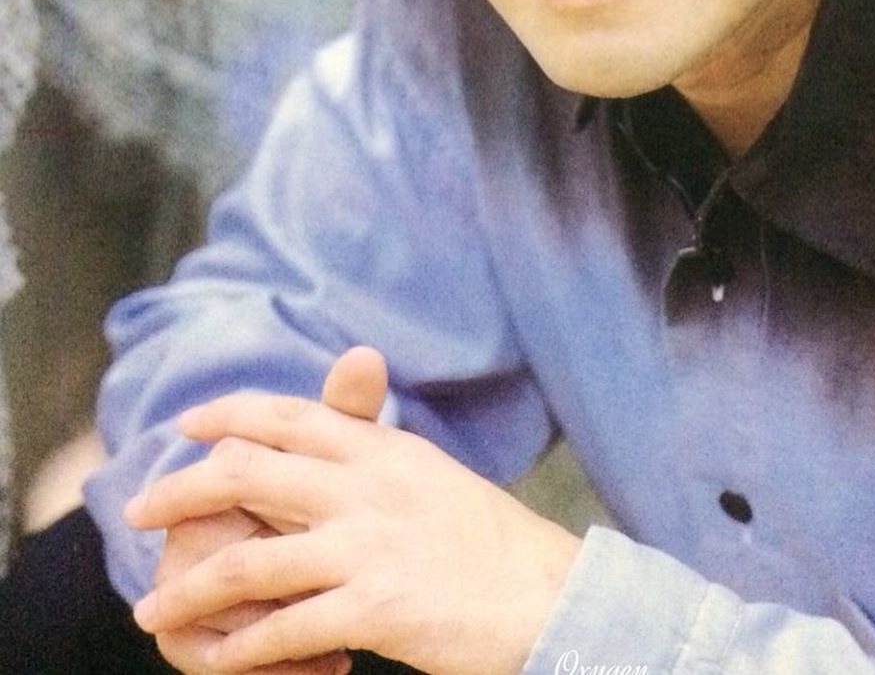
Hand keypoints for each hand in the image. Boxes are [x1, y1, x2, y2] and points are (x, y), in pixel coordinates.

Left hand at [125, 387, 580, 674]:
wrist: (547, 592)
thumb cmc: (487, 538)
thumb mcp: (427, 473)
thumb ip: (373, 449)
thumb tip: (336, 427)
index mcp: (382, 448)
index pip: (291, 415)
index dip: (231, 414)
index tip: (189, 424)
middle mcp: (368, 485)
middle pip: (250, 473)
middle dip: (182, 490)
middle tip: (138, 509)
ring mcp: (370, 545)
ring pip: (251, 559)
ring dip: (192, 589)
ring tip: (152, 608)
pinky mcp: (377, 607)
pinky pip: (287, 628)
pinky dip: (244, 648)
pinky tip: (219, 659)